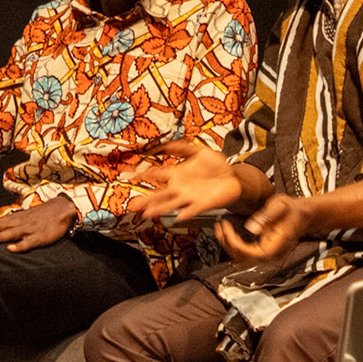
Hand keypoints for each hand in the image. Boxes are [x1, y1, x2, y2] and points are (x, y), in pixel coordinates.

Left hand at [0, 198, 77, 252]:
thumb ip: (7, 226)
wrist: (60, 210)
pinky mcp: (39, 237)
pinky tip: (12, 249)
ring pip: (11, 233)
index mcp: (12, 219)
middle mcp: (17, 223)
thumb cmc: (38, 217)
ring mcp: (28, 229)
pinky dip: (20, 245)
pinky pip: (28, 242)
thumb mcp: (21, 219)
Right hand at [126, 140, 243, 223]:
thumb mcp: (199, 151)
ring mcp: (189, 197)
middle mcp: (180, 187)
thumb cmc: (216, 166)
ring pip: (171, 204)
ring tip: (147, 213)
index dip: (143, 175)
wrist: (233, 178)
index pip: (157, 174)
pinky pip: (192, 209)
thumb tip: (167, 144)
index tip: (129, 176)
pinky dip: (185, 213)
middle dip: (146, 200)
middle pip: (160, 194)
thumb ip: (183, 148)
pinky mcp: (202, 203)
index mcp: (177, 174)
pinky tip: (178, 216)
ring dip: (160, 208)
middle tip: (133, 205)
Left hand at [215, 192, 313, 261]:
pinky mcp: (262, 249)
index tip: (227, 230)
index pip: (254, 254)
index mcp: (277, 245)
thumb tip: (252, 228)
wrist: (303, 215)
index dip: (237, 246)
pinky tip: (227, 231)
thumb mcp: (281, 205)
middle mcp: (271, 254)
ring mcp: (266, 253)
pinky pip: (244, 253)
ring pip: (242, 258)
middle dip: (228, 244)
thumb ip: (267, 216)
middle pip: (245, 259)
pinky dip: (233, 244)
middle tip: (220, 226)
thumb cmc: (293, 209)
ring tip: (220, 227)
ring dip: (228, 245)